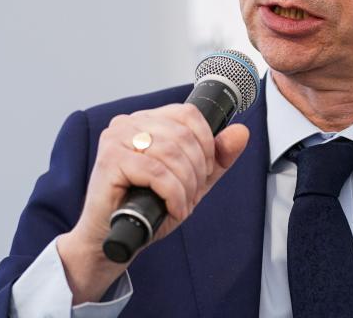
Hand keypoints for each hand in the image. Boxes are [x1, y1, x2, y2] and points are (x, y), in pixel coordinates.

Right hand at [56, 104, 249, 303]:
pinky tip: (172, 209)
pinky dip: (173, 194)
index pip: (188, 114)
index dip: (206, 143)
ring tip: (182, 203)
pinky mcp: (110, 160)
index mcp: (147, 120)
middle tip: (193, 194)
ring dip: (186, 186)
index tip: (204, 171)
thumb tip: (241, 132)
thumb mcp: (191, 180)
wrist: (113, 239)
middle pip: (183, 134)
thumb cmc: (146, 207)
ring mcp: (116, 138)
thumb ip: (217, 158)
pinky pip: (157, 172)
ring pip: (172, 153)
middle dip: (197, 170)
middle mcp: (129, 123)